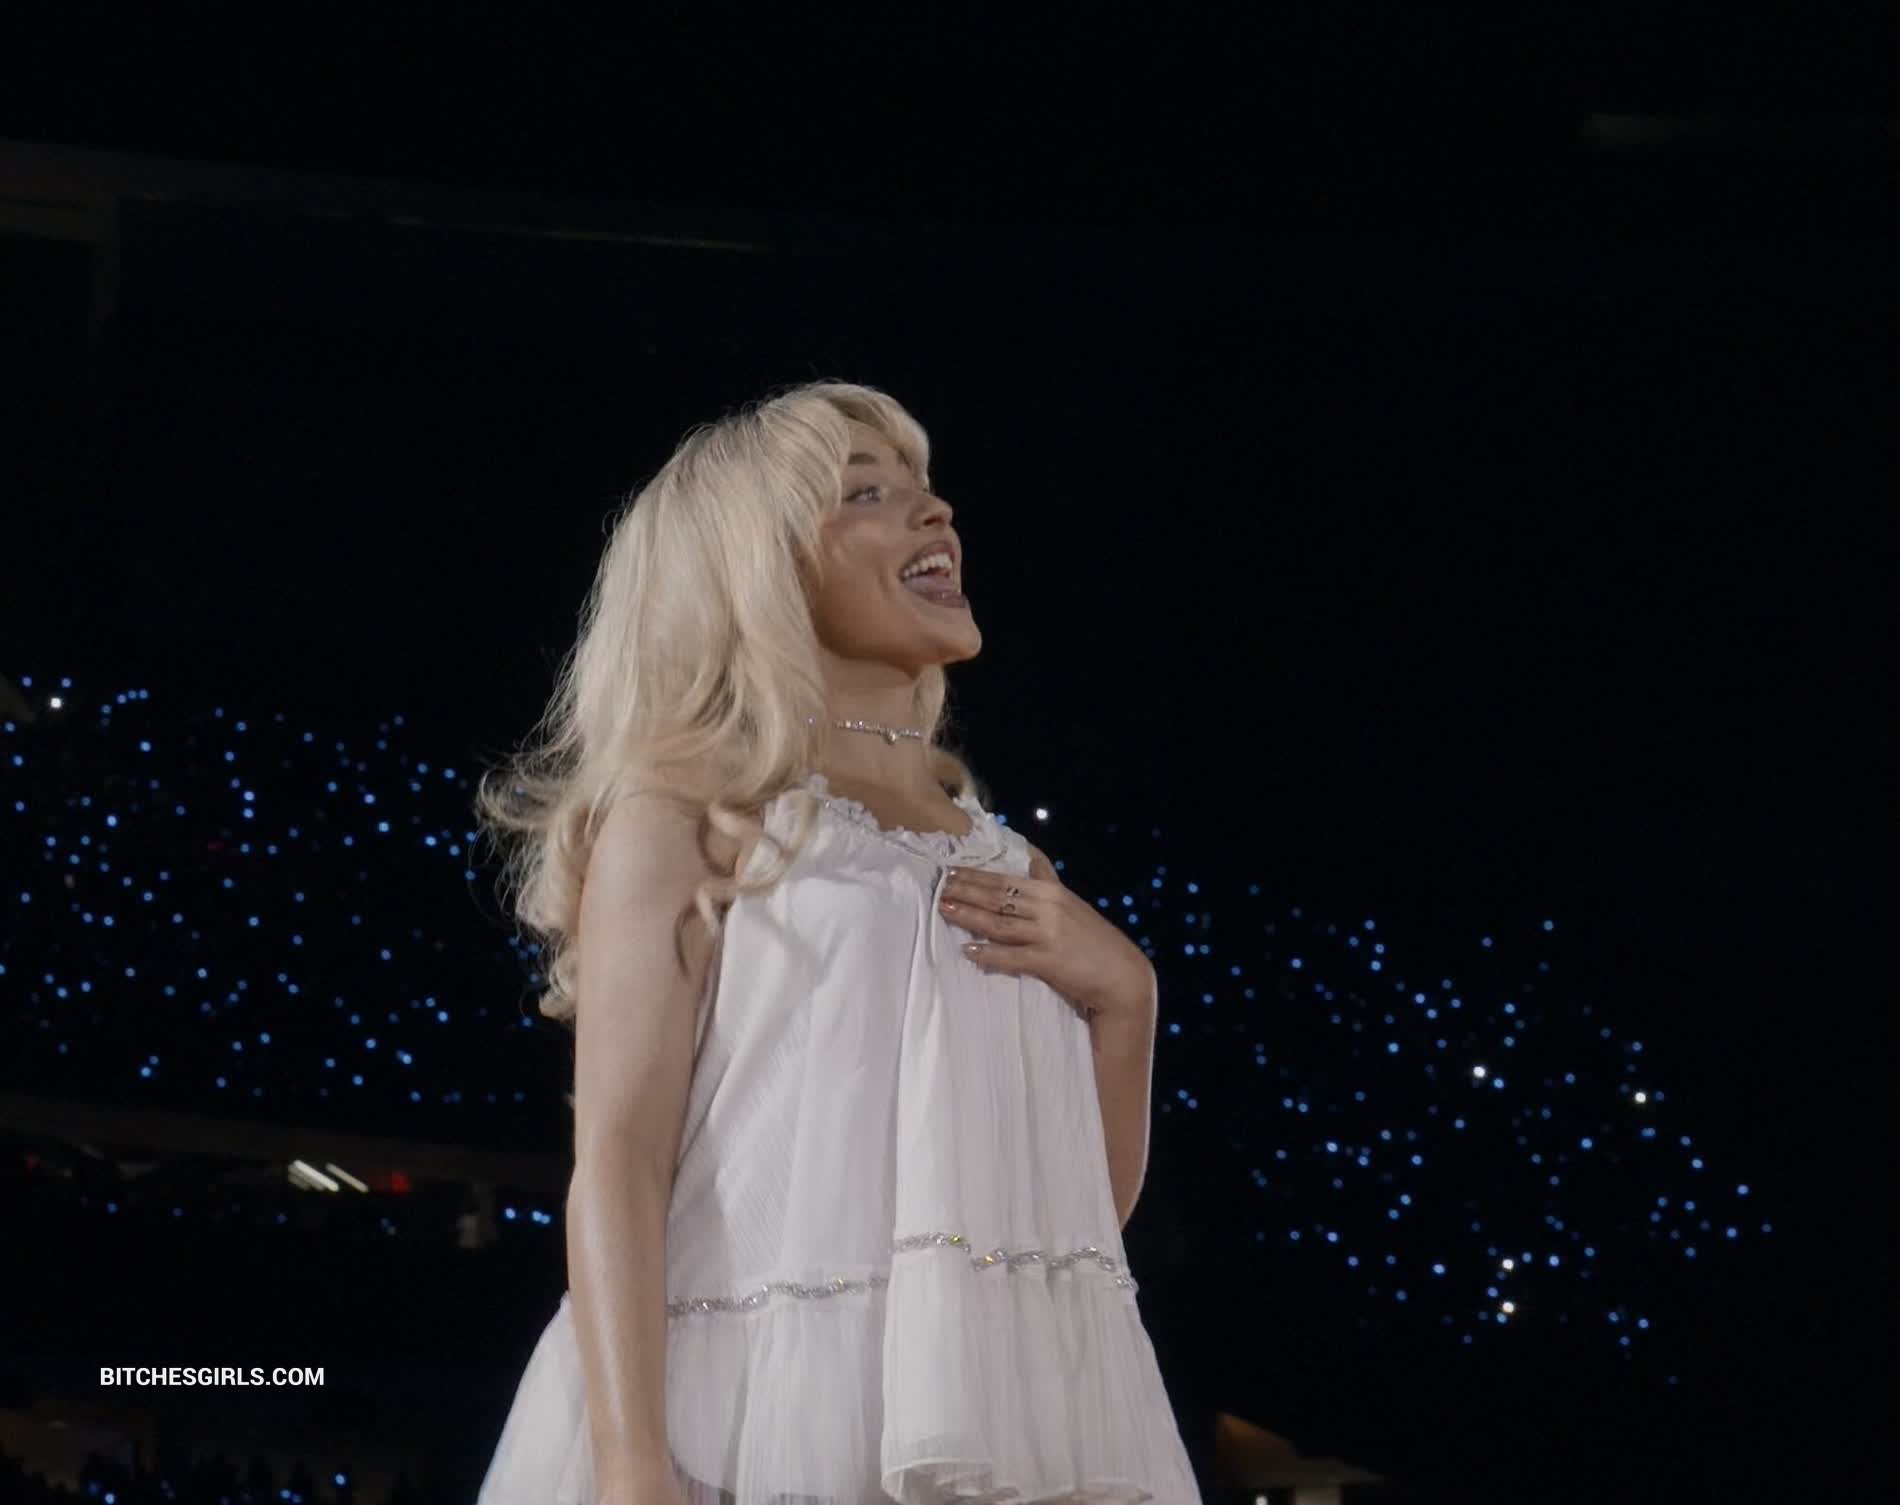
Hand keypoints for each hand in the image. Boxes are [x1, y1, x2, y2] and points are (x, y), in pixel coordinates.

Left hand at [937, 841, 1156, 1024]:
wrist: (1121, 974)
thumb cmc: (1094, 939)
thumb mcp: (1071, 903)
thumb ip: (1048, 880)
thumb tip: (1029, 854)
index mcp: (1051, 891)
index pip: (1006, 879)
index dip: (976, 875)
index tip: (951, 869)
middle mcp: (1048, 907)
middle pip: (998, 897)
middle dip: (966, 891)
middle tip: (938, 886)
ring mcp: (1048, 933)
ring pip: (1000, 922)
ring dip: (969, 915)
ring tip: (944, 909)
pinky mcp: (1048, 960)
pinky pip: (1011, 956)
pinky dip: (988, 954)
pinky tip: (968, 950)